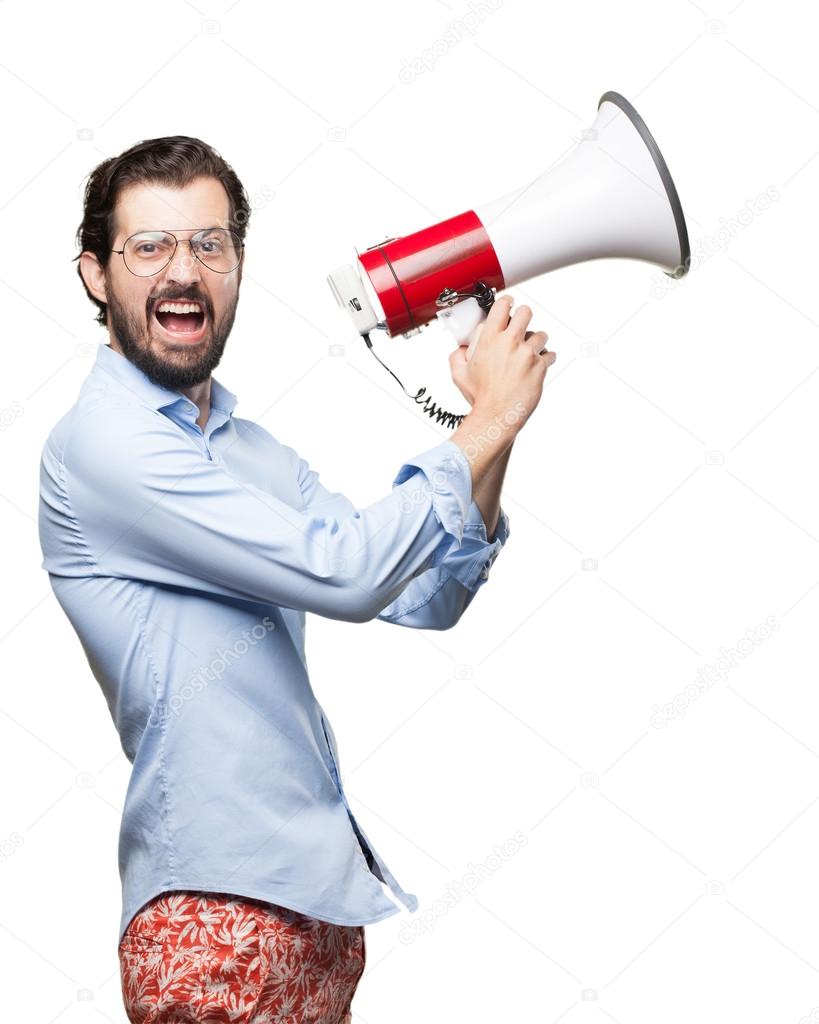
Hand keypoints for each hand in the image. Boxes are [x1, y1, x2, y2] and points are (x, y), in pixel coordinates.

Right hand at [448, 295, 555, 429]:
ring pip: (541, 334)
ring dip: (536, 341)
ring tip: (529, 352)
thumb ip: (457, 356)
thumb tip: (461, 348)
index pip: (502, 306)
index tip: (508, 306)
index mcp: (489, 340)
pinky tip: (537, 364)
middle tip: (520, 327)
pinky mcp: (540, 367)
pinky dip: (545, 358)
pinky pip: (549, 354)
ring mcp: (527, 354)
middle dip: (523, 318)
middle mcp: (510, 343)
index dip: (506, 303)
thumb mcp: (459, 375)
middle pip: (525, 313)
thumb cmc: (480, 397)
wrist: (496, 416)